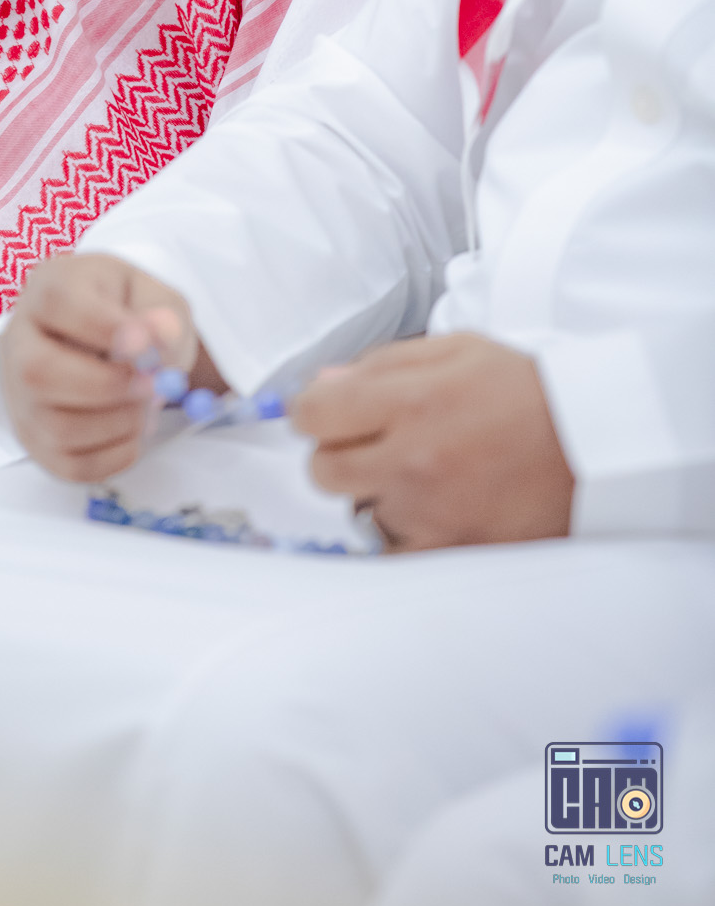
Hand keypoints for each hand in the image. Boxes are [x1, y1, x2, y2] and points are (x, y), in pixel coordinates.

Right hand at [1, 252, 221, 480]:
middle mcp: (20, 342)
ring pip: (56, 427)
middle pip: (38, 373)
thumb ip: (161, 312)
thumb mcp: (152, 296)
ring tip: (144, 403)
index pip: (57, 302)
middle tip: (152, 386)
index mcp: (48, 289)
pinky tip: (131, 428)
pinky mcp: (36, 440)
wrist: (112, 341)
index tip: (146, 346)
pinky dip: (116, 454)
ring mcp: (21, 397)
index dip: (103, 327)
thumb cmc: (128, 312)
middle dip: (106, 386)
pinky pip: (72, 465)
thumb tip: (160, 334)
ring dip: (118, 423)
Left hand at [289, 332, 574, 549]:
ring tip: (418, 476)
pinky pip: (391, 553)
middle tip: (376, 445)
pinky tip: (424, 512)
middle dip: (339, 453)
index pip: (312, 414)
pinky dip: (398, 535)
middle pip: (322, 470)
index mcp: (410, 400)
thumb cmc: (523, 390)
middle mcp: (413, 460)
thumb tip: (322, 385)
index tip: (330, 414)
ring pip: (355, 513)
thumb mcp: (454, 351)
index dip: (314, 412)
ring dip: (374, 495)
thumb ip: (381, 364)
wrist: (594, 441)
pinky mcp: (452, 551)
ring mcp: (430, 512)